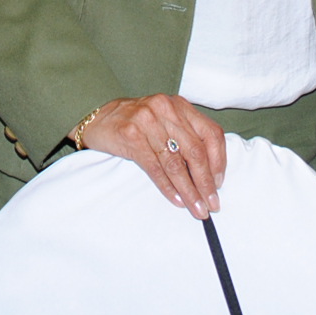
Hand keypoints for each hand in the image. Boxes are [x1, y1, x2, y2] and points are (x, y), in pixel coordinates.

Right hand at [75, 94, 225, 218]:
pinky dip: (168, 187)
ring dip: (189, 190)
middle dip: (206, 182)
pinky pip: (155, 167)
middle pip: (195, 151)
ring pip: (176, 163)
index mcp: (179, 105)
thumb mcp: (164, 120)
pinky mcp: (131, 135)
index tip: (219, 184)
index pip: (211, 133)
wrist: (96, 117)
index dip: (219, 161)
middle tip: (212, 204)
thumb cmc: (134, 122)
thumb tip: (209, 173)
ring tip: (197, 208)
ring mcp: (147, 121)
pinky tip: (177, 200)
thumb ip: (185, 136)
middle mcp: (166, 109)